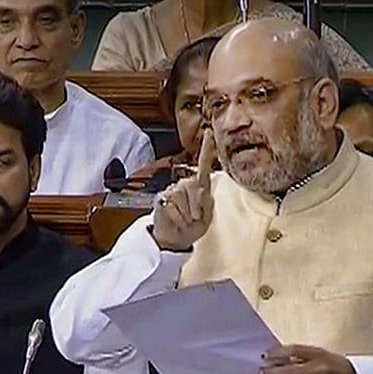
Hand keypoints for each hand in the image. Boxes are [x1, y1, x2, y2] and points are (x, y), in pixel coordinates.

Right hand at [152, 129, 215, 250]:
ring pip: (183, 197)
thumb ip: (205, 201)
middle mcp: (185, 184)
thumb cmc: (192, 228)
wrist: (174, 240)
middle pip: (194, 188)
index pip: (204, 166)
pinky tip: (174, 219)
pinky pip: (172, 205)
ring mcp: (172, 191)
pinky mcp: (161, 198)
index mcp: (199, 187)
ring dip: (186, 214)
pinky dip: (176, 216)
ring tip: (184, 220)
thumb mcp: (206, 217)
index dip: (207, 149)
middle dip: (197, 207)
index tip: (210, 133)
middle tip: (194, 219)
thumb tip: (199, 188)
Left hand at [261, 345, 361, 373]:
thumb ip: (302, 355)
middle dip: (272, 371)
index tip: (266, 355)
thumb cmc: (334, 364)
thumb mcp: (320, 353)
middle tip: (261, 371)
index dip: (277, 353)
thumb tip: (279, 356)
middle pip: (289, 371)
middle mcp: (318, 370)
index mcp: (319, 354)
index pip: (293, 351)